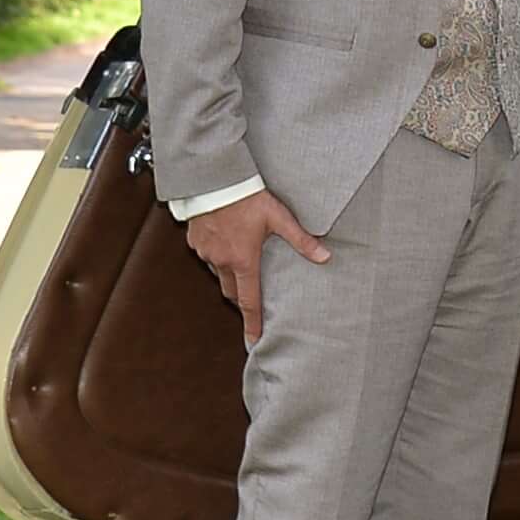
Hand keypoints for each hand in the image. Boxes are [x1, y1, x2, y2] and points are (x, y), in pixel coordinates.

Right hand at [182, 190, 327, 345]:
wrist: (213, 179)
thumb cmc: (247, 197)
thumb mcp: (279, 218)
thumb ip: (301, 239)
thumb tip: (324, 256)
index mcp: (243, 261)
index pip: (249, 301)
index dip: (252, 323)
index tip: (253, 340)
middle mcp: (221, 261)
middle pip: (231, 291)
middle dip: (241, 297)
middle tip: (252, 298)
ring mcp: (205, 251)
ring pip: (218, 273)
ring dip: (229, 274)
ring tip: (242, 263)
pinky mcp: (195, 240)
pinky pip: (207, 256)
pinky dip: (217, 255)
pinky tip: (226, 242)